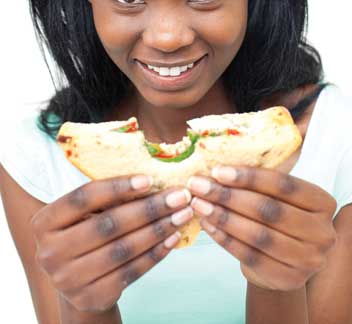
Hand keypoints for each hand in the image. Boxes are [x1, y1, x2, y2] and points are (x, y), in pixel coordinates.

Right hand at [31, 175, 192, 312]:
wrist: (77, 283)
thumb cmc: (85, 235)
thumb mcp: (84, 215)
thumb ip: (106, 199)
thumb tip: (152, 179)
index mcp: (44, 222)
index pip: (83, 198)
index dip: (117, 187)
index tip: (150, 179)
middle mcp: (50, 252)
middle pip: (108, 224)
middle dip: (149, 208)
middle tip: (179, 196)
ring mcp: (68, 279)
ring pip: (123, 249)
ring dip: (158, 230)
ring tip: (182, 214)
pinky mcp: (91, 297)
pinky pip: (131, 271)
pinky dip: (156, 253)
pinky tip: (173, 238)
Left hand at [187, 166, 336, 290]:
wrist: (284, 260)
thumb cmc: (278, 216)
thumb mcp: (278, 196)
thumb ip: (259, 180)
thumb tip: (218, 162)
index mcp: (323, 202)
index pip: (284, 185)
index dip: (249, 177)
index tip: (217, 170)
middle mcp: (322, 232)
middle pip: (269, 210)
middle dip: (228, 196)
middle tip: (199, 186)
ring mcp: (309, 260)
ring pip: (258, 235)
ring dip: (223, 217)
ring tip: (198, 204)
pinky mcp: (289, 279)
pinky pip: (250, 256)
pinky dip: (224, 239)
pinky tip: (207, 225)